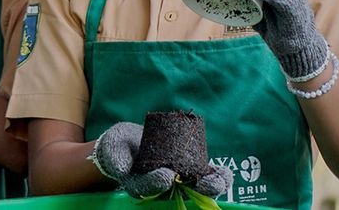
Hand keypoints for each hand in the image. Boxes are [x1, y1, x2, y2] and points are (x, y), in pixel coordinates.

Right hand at [92, 122, 230, 198]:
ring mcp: (173, 179)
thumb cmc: (117, 149)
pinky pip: (198, 174)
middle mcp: (159, 186)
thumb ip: (117, 159)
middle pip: (178, 191)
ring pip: (192, 186)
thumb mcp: (113, 151)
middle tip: (211, 185)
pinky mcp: (182, 168)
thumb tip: (122, 168)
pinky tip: (225, 174)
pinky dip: (211, 174)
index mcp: (140, 185)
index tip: (168, 175)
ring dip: (209, 183)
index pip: (150, 187)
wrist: (125, 146)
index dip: (158, 182)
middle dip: (196, 188)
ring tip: (224, 179)